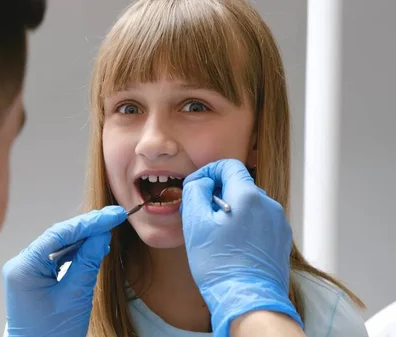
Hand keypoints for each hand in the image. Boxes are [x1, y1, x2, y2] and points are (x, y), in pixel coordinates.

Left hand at [2, 206, 126, 336]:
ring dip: (83, 238)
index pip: (59, 234)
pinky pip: (56, 257)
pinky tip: (94, 246)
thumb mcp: (75, 297)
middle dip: (87, 227)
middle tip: (115, 217)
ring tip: (109, 229)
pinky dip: (76, 252)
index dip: (89, 222)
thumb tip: (101, 234)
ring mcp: (26, 270)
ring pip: (58, 245)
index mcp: (24, 267)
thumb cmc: (52, 334)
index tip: (113, 215)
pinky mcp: (33, 277)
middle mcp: (21, 264)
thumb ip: (88, 262)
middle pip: (58, 236)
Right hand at [181, 159, 302, 336]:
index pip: (229, 166)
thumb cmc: (220, 266)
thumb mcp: (195, 224)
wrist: (248, 301)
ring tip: (217, 236)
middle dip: (219, 195)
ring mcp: (278, 223)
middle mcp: (269, 205)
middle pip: (239, 186)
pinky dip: (244, 227)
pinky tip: (233, 247)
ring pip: (249, 205)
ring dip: (231, 212)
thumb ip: (195, 191)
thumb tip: (201, 181)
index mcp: (248, 196)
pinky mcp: (281, 240)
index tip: (197, 187)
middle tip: (201, 216)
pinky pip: (259, 223)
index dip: (209, 172)